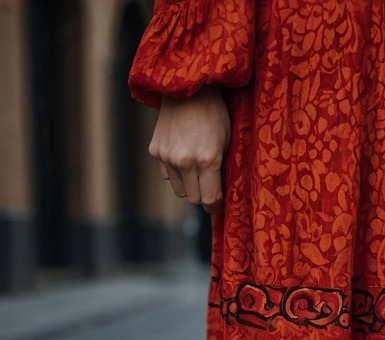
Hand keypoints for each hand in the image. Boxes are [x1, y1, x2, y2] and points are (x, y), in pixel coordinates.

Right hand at [149, 87, 230, 212]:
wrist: (185, 85)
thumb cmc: (213, 111)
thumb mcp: (226, 139)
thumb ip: (220, 167)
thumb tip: (218, 192)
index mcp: (207, 159)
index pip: (208, 199)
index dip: (215, 205)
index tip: (218, 203)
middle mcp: (184, 161)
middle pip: (193, 198)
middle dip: (203, 195)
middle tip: (209, 186)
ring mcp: (167, 156)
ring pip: (179, 190)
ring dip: (188, 185)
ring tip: (196, 169)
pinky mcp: (155, 150)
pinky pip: (167, 175)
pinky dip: (175, 172)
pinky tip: (182, 156)